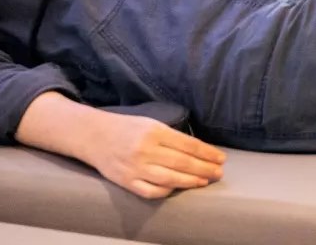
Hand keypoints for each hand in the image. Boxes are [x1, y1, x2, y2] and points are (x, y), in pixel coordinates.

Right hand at [82, 113, 226, 199]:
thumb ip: (170, 136)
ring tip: (204, 181)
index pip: (188, 144)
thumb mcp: (150, 123)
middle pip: (182, 163)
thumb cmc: (126, 127)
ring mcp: (136, 167)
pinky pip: (151, 191)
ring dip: (191, 181)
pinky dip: (167, 191)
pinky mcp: (127, 182)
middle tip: (219, 172)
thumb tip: (197, 151)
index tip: (221, 158)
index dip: (207, 153)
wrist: (94, 136)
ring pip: (170, 179)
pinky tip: (178, 188)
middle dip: (204, 168)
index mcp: (154, 131)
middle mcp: (146, 150)